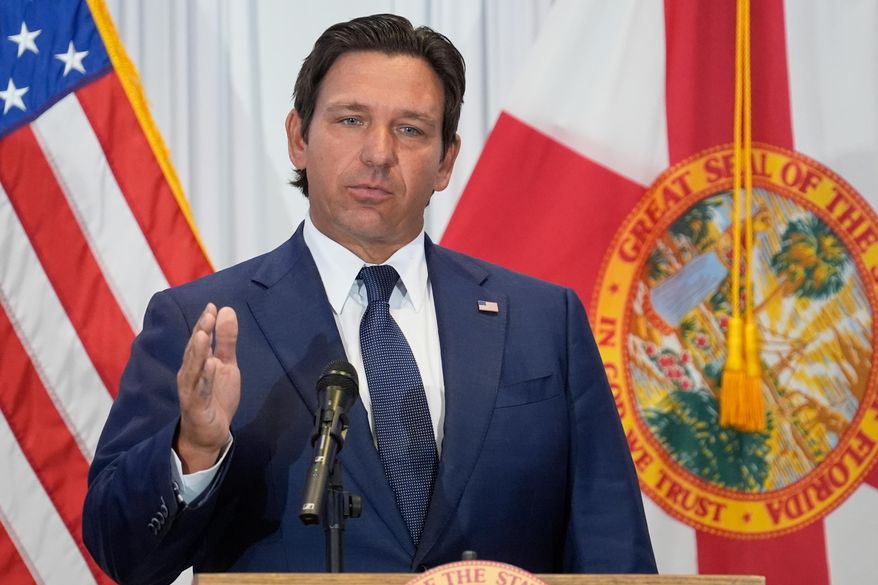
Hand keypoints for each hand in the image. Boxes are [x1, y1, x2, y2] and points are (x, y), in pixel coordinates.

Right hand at [174, 303, 240, 472]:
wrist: (209, 433)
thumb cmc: (215, 396)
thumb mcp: (226, 365)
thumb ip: (226, 340)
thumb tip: (226, 310)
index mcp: (197, 362)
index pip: (199, 339)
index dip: (205, 323)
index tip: (212, 305)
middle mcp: (189, 374)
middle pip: (194, 350)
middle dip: (200, 332)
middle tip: (208, 314)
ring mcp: (191, 390)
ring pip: (193, 369)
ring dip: (198, 352)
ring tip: (204, 335)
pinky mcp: (196, 407)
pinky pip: (200, 391)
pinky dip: (205, 378)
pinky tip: (211, 365)